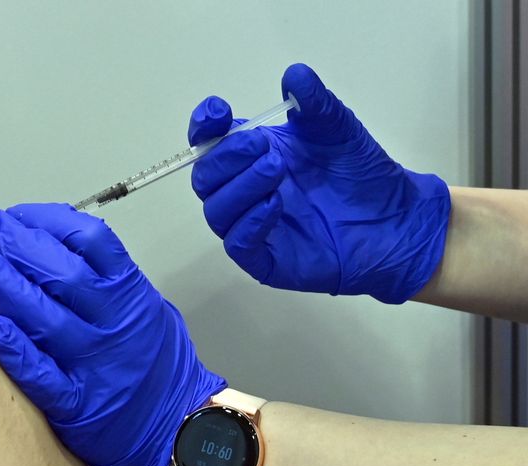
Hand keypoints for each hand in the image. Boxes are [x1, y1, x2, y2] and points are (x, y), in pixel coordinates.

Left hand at [0, 204, 225, 465]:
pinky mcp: (77, 403)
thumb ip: (105, 274)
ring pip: (43, 316)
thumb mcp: (145, 303)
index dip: (45, 219)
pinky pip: (40, 374)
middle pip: (60, 272)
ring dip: (0, 282)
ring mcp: (94, 363)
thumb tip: (51, 237)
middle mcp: (112, 323)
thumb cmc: (155, 360)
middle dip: (14, 243)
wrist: (177, 421)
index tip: (15, 216)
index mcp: (130, 293)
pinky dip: (14, 349)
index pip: (89, 239)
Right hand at [187, 63, 450, 303]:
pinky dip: (250, 222)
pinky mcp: (264, 260)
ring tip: (277, 170)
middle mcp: (243, 190)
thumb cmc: (359, 175)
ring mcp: (250, 226)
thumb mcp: (338, 129)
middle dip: (227, 156)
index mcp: (250, 156)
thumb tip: (294, 74)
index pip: (208, 142)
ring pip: (216, 210)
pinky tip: (276, 205)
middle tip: (264, 147)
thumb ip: (314, 103)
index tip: (219, 113)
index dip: (204, 127)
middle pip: (205, 176)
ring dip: (240, 187)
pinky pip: (238, 244)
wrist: (394, 220)